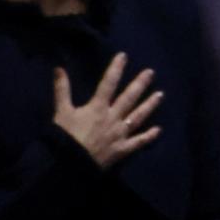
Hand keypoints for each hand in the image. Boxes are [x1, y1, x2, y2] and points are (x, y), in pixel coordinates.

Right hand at [53, 52, 162, 167]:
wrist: (69, 163)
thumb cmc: (64, 137)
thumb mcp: (61, 111)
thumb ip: (62, 90)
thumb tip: (59, 68)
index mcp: (98, 107)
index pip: (108, 83)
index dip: (116, 69)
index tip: (124, 56)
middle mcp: (113, 118)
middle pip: (129, 98)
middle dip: (140, 84)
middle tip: (151, 72)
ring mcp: (120, 134)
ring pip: (138, 116)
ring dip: (149, 105)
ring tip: (160, 95)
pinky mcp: (122, 149)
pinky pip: (138, 142)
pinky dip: (149, 136)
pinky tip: (159, 130)